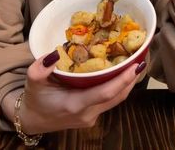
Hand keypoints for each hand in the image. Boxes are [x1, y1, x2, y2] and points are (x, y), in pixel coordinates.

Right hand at [19, 51, 144, 133]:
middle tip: (142, 56)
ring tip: (136, 61)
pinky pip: (111, 100)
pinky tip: (122, 72)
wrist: (33, 120)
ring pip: (116, 99)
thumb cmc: (35, 99)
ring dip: (128, 82)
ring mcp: (92, 116)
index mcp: (75, 104)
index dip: (124, 79)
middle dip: (132, 78)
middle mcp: (88, 113)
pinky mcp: (93, 115)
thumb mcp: (32, 81)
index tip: (137, 65)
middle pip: (117, 96)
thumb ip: (40, 68)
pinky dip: (119, 86)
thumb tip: (53, 54)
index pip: (106, 93)